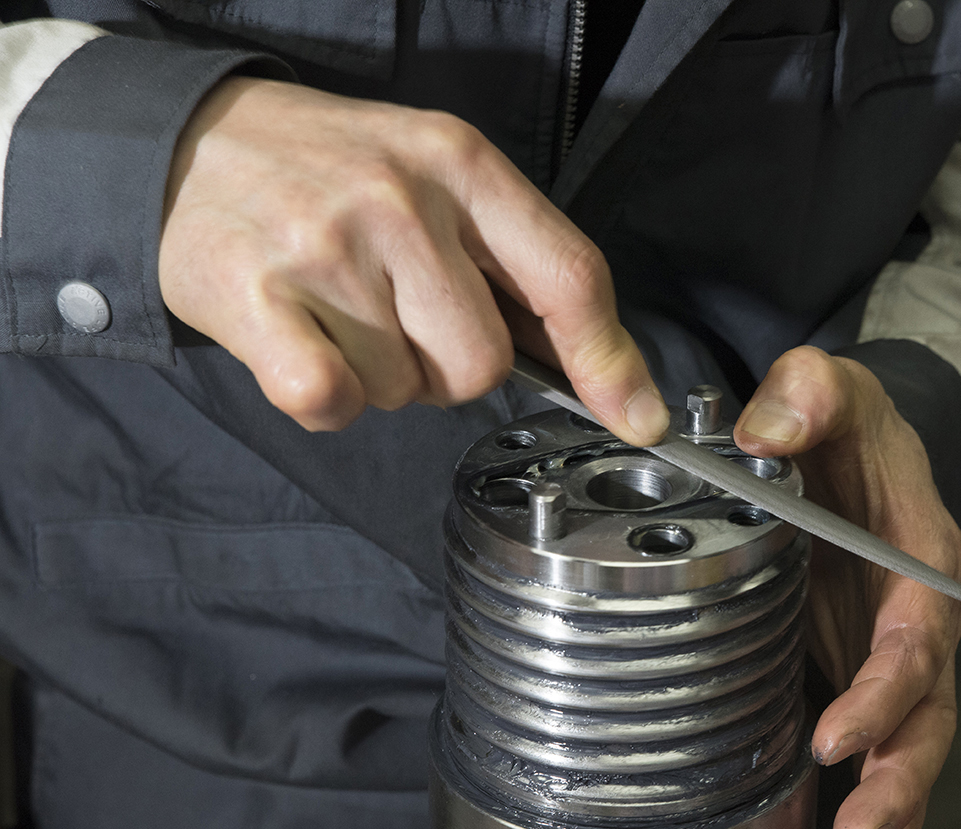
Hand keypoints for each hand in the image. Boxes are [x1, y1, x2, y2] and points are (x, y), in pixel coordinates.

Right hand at [158, 78, 668, 443]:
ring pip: (406, 391)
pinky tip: (305, 346)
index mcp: (461, 163)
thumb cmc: (331, 170)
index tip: (636, 416)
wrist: (189, 145)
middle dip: (448, 369)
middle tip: (398, 321)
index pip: (569, 277)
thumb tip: (600, 368)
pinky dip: (327, 400)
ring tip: (340, 313)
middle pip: (483, 364)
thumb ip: (516, 260)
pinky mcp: (254, 296)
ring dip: (382, 379)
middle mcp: (400, 199)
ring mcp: (325, 246)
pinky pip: (331, 401)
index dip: (612, 361)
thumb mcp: (435, 175)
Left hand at [733, 345, 960, 828]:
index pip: (915, 637)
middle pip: (925, 718)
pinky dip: (871, 811)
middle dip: (896, 784)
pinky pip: (874, 752)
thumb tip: (764, 431)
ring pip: (909, 752)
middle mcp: (916, 624)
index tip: (836, 734)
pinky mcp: (857, 678)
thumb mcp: (833, 388)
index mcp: (921, 562)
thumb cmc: (851, 428)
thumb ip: (806, 395)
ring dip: (893, 819)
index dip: (884, 691)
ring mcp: (890, 660)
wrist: (854, 451)